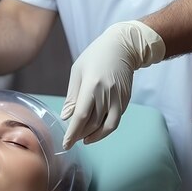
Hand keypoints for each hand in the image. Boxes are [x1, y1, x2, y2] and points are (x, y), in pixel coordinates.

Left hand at [61, 20, 164, 148]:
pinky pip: (115, 120)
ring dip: (95, 136)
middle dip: (81, 135)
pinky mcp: (125, 100)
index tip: (66, 144)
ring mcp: (118, 98)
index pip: (81, 116)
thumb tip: (66, 117)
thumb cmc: (95, 57)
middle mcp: (107, 94)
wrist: (122, 46)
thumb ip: (72, 97)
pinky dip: (105, 128)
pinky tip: (96, 129)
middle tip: (72, 139)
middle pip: (92, 124)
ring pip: (107, 126)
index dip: (72, 133)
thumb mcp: (77, 72)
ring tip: (85, 139)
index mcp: (92, 86)